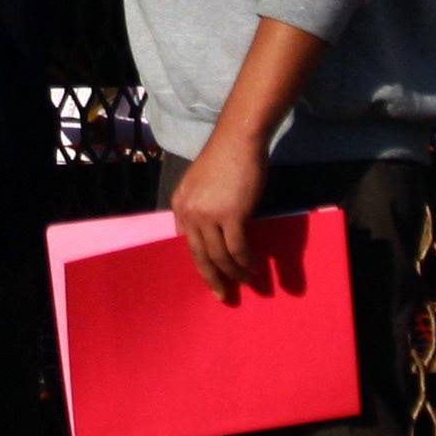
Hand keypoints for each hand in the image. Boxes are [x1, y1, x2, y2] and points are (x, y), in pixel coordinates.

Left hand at [170, 132, 268, 301]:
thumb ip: (199, 207)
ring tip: (248, 281)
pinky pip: (237, 248)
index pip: (187, 243)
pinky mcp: (231, 216)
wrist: (238, 140)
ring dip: (235, 272)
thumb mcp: (199, 185)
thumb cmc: (224, 159)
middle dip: (212, 278)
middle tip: (223, 295)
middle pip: (200, 255)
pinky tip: (255, 267)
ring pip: (220, 256)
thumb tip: (204, 233)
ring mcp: (208, 215)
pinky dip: (246, 261)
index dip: (200, 262)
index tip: (211, 277)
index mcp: (179, 205)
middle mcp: (189, 213)